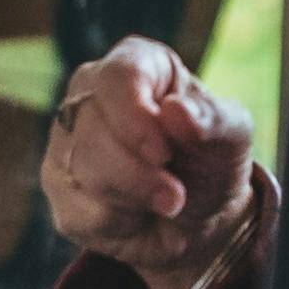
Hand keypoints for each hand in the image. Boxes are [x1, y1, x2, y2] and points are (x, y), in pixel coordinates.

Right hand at [45, 38, 260, 288]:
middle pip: (91, 130)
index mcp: (135, 65)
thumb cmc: (212, 161)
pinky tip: (135, 214)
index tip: (164, 154)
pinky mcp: (57, 187)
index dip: (135, 118)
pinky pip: (78, 210)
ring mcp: (66, 141)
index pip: (117, 77)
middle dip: (138, 174)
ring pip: (82, 172)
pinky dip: (119, 223)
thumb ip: (213, 119)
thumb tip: (176, 110)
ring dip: (134, 199)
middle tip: (176, 194)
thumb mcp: (232, 136)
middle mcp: (88, 95)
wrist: (199, 218)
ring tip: (163, 199)